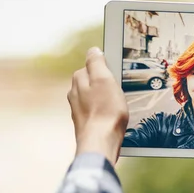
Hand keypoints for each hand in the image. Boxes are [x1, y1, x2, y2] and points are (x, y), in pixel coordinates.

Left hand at [68, 47, 128, 165]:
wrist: (100, 142)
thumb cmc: (105, 112)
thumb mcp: (104, 79)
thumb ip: (96, 62)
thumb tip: (93, 50)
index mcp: (78, 80)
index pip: (90, 65)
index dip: (105, 68)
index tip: (116, 74)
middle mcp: (74, 93)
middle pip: (91, 81)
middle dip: (103, 83)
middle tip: (119, 90)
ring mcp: (78, 109)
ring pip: (93, 97)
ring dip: (104, 99)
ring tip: (117, 105)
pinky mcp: (85, 123)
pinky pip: (96, 111)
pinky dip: (103, 112)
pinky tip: (111, 117)